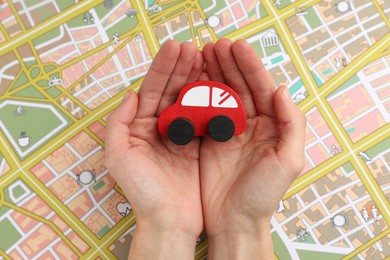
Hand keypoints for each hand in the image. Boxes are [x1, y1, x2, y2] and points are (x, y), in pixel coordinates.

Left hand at [105, 40, 203, 258]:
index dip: (162, 68)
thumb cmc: (143, 193)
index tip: (175, 48)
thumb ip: (117, 124)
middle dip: (182, 68)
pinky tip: (218, 85)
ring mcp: (181, 135)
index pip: (151, 90)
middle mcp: (160, 127)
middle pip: (171, 90)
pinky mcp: (198, 145)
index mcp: (140, 127)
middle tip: (195, 48)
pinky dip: (211, 100)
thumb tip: (129, 94)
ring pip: (189, 100)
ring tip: (208, 59)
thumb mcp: (119, 159)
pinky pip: (205, 117)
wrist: (170, 221)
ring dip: (197, 78)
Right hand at [199, 39, 305, 257]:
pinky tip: (191, 80)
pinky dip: (198, 95)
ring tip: (201, 55)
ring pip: (220, 95)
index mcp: (271, 126)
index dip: (249, 66)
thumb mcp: (288, 162)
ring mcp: (227, 130)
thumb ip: (292, 125)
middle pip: (240, 87)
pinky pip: (203, 111)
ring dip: (212, 74)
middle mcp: (250, 124)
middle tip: (213, 46)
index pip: (261, 88)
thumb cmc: (263, 195)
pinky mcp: (208, 139)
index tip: (235, 47)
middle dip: (228, 64)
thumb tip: (282, 91)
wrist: (234, 221)